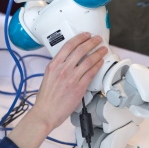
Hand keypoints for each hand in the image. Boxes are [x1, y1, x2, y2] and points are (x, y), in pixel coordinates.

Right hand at [7, 32, 105, 147]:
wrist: (45, 112)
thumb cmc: (46, 98)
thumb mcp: (48, 76)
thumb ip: (58, 67)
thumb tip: (68, 60)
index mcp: (53, 65)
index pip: (68, 46)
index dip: (79, 38)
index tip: (85, 35)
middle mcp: (63, 69)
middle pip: (80, 50)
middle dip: (91, 42)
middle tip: (97, 39)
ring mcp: (72, 78)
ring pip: (88, 60)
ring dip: (98, 53)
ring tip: (103, 49)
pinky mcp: (79, 87)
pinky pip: (91, 73)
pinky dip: (97, 66)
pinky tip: (100, 62)